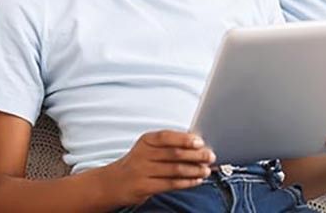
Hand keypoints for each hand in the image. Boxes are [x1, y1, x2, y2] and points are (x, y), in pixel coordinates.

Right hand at [101, 130, 215, 205]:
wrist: (115, 182)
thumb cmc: (139, 162)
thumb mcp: (149, 148)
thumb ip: (170, 145)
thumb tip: (198, 144)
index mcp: (146, 141)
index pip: (166, 137)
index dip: (184, 139)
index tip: (200, 142)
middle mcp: (142, 154)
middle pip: (174, 154)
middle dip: (195, 156)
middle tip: (210, 157)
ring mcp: (142, 171)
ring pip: (174, 170)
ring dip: (194, 170)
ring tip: (206, 170)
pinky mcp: (144, 187)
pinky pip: (170, 184)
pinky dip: (186, 182)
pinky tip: (197, 180)